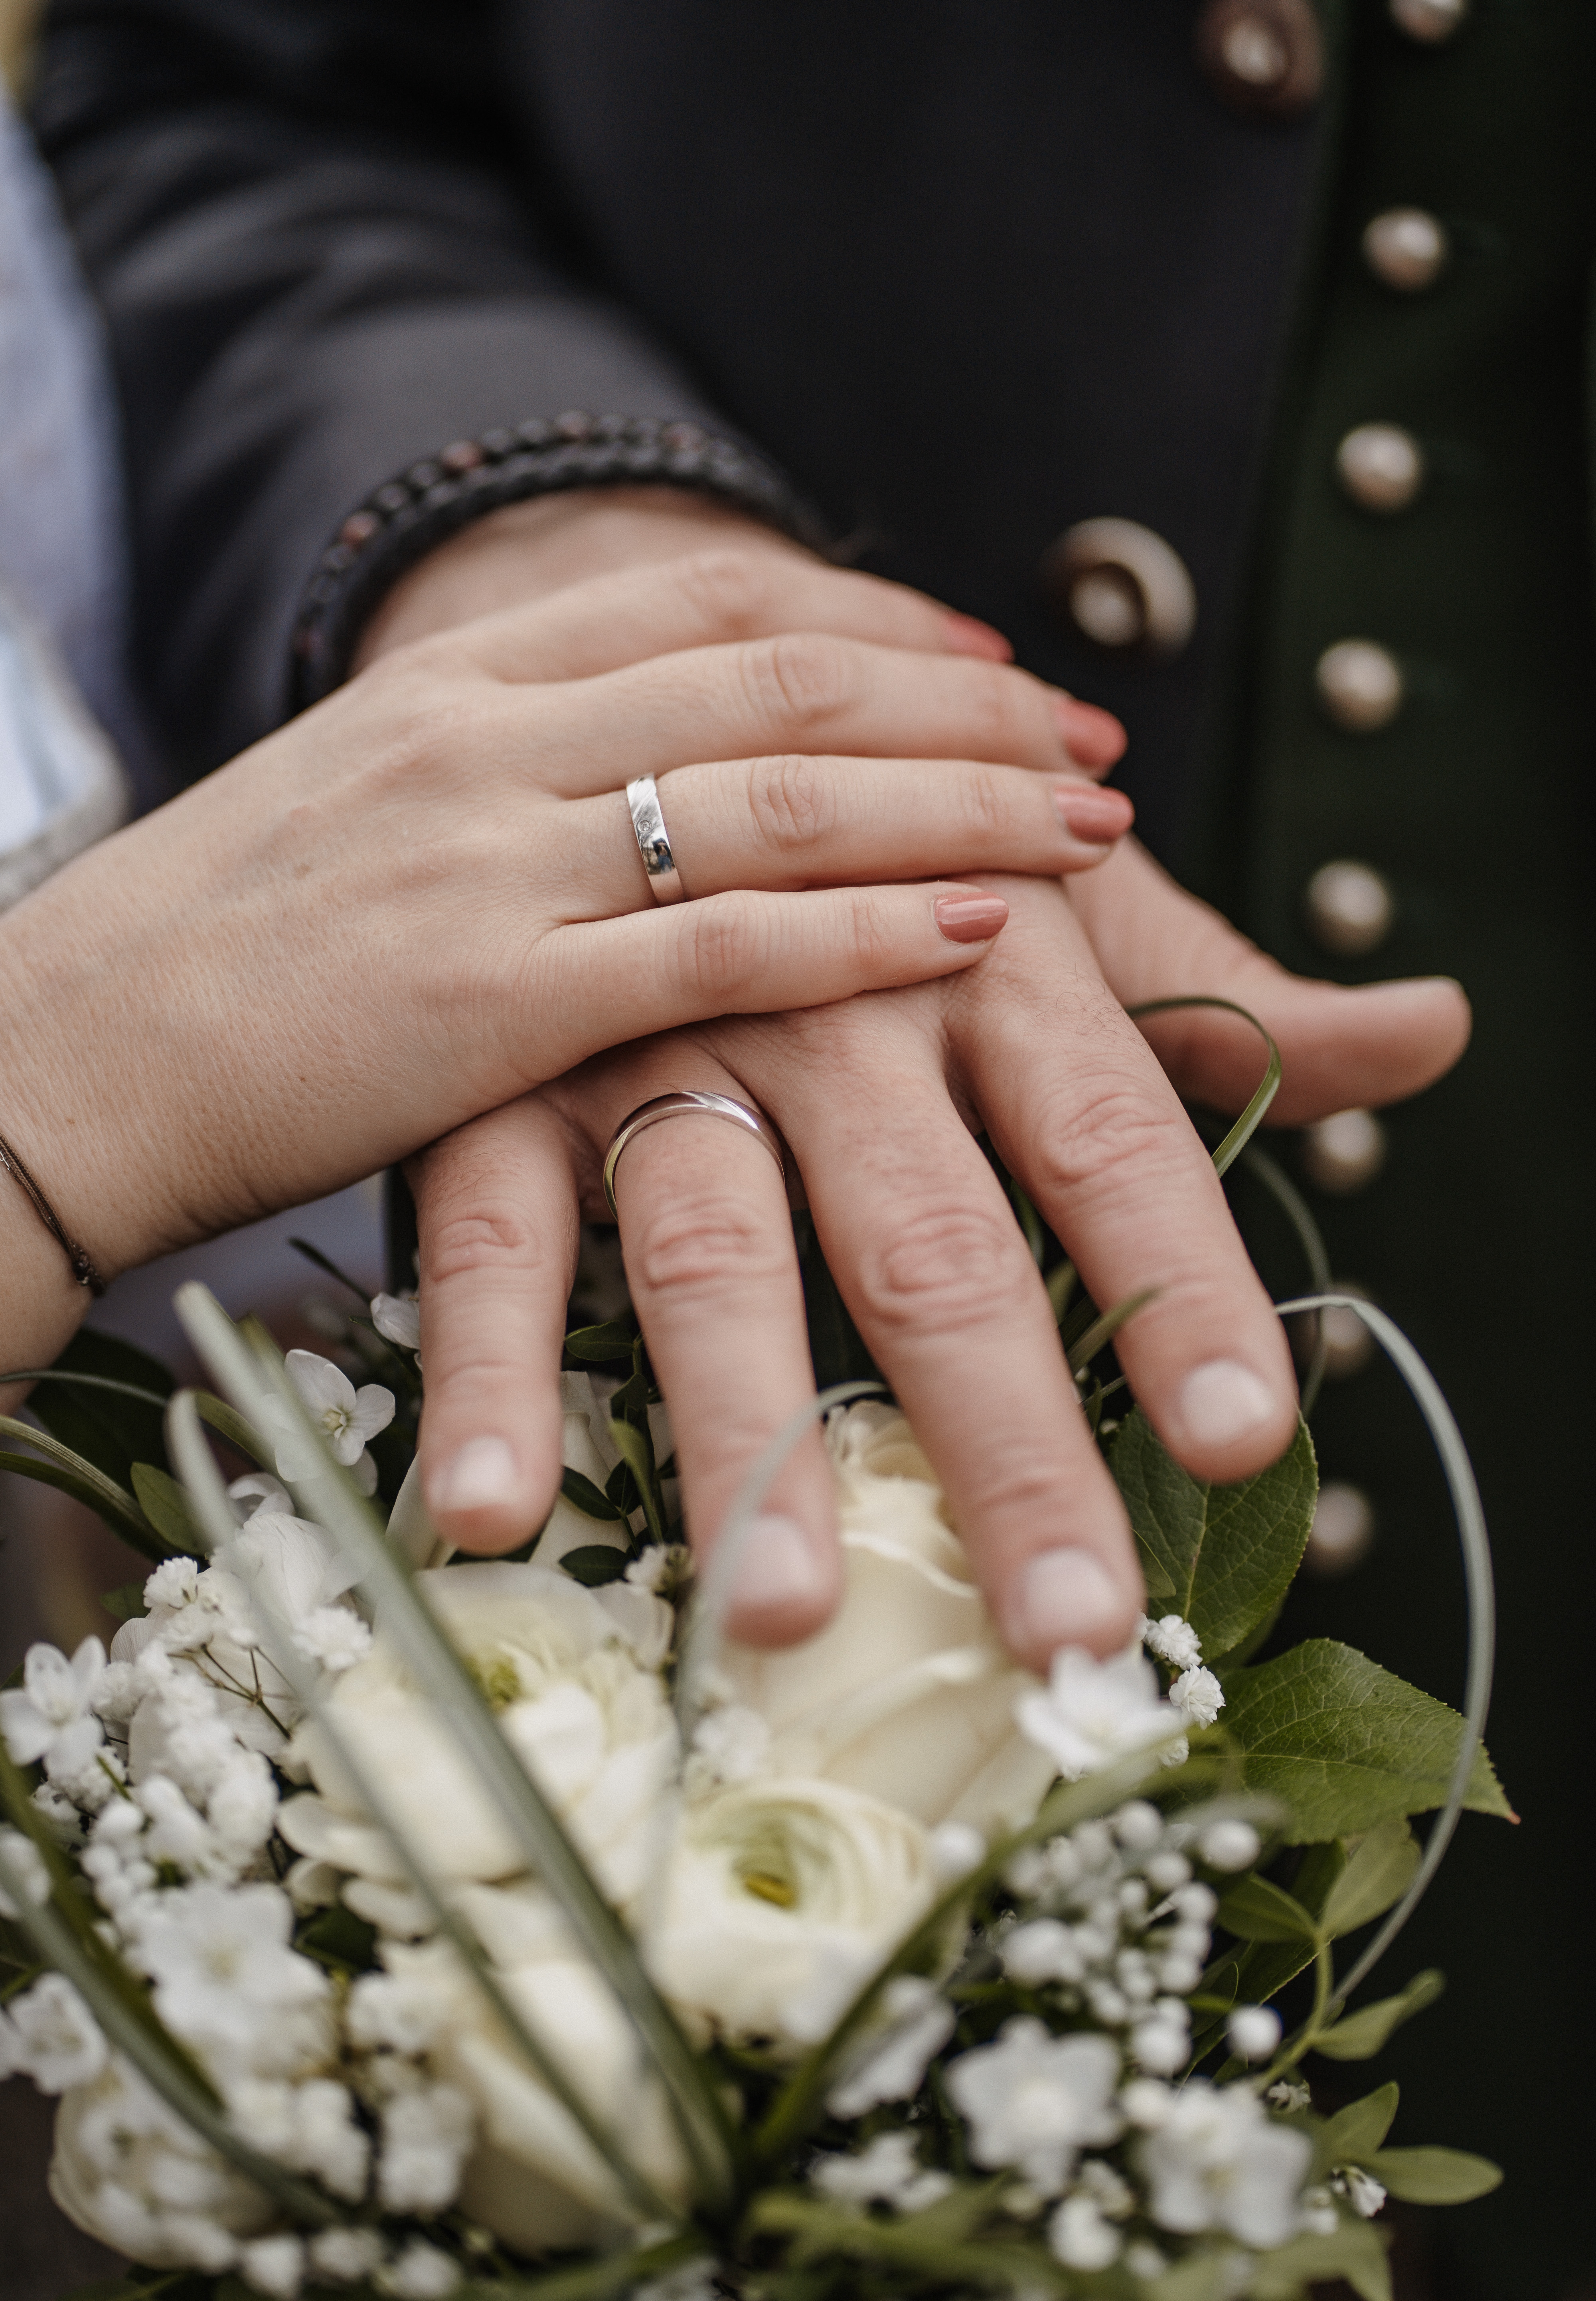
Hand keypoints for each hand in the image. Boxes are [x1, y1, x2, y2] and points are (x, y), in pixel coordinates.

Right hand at [0, 548, 1129, 1383]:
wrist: (53, 1061)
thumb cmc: (207, 961)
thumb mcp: (352, 816)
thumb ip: (493, 782)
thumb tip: (622, 787)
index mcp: (450, 685)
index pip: (709, 600)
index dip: (873, 613)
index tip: (985, 647)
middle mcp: (486, 745)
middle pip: (780, 681)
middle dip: (960, 701)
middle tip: (1087, 735)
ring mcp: (491, 867)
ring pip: (779, 798)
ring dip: (955, 803)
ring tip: (1083, 823)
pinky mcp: (489, 1005)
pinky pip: (718, 947)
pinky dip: (860, 930)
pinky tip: (973, 926)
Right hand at [409, 858, 1466, 1666]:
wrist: (633, 681)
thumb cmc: (889, 835)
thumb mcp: (1059, 898)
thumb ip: (1226, 998)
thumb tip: (1434, 1028)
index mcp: (992, 952)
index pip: (1115, 1137)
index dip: (1181, 1286)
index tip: (1247, 1435)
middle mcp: (834, 997)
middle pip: (931, 1238)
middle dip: (1001, 1435)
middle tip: (1065, 1619)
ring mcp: (659, 1034)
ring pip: (712, 1248)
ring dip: (747, 1434)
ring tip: (780, 1616)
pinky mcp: (509, 1072)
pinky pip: (492, 1226)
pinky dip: (491, 1367)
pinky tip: (491, 1510)